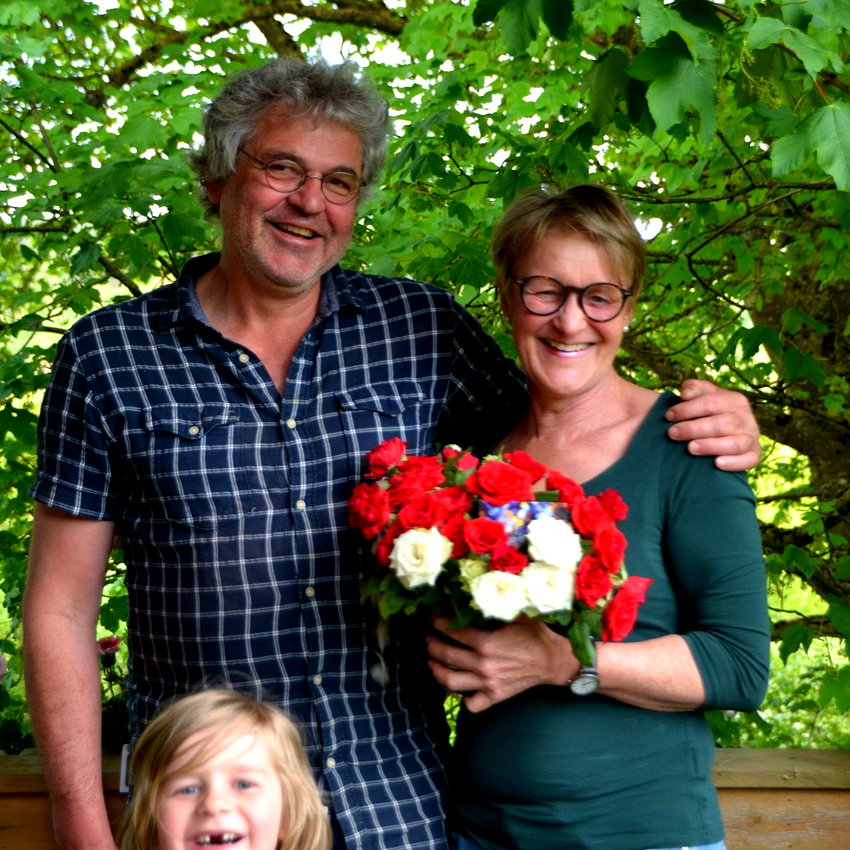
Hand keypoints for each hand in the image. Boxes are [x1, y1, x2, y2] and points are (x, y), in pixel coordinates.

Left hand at [427, 615, 575, 712]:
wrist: (553, 660)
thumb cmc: (535, 634)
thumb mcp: (515, 614)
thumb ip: (493, 606)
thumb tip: (471, 594)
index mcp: (487, 642)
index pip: (453, 631)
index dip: (439, 622)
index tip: (432, 617)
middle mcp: (483, 665)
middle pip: (446, 655)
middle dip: (432, 644)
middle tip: (428, 638)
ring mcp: (487, 683)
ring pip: (451, 681)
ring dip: (436, 670)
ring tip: (431, 662)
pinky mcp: (495, 697)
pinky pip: (471, 704)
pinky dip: (463, 698)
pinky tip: (458, 688)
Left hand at [666, 379, 760, 470]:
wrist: (725, 430)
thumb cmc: (708, 411)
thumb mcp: (702, 395)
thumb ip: (693, 388)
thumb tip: (685, 394)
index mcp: (735, 400)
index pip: (711, 403)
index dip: (688, 409)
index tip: (668, 416)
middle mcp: (746, 418)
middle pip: (723, 424)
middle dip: (695, 429)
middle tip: (672, 433)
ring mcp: (752, 437)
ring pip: (736, 443)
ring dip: (711, 446)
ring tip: (690, 448)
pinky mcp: (754, 455)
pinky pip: (749, 460)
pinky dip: (734, 463)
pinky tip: (716, 463)